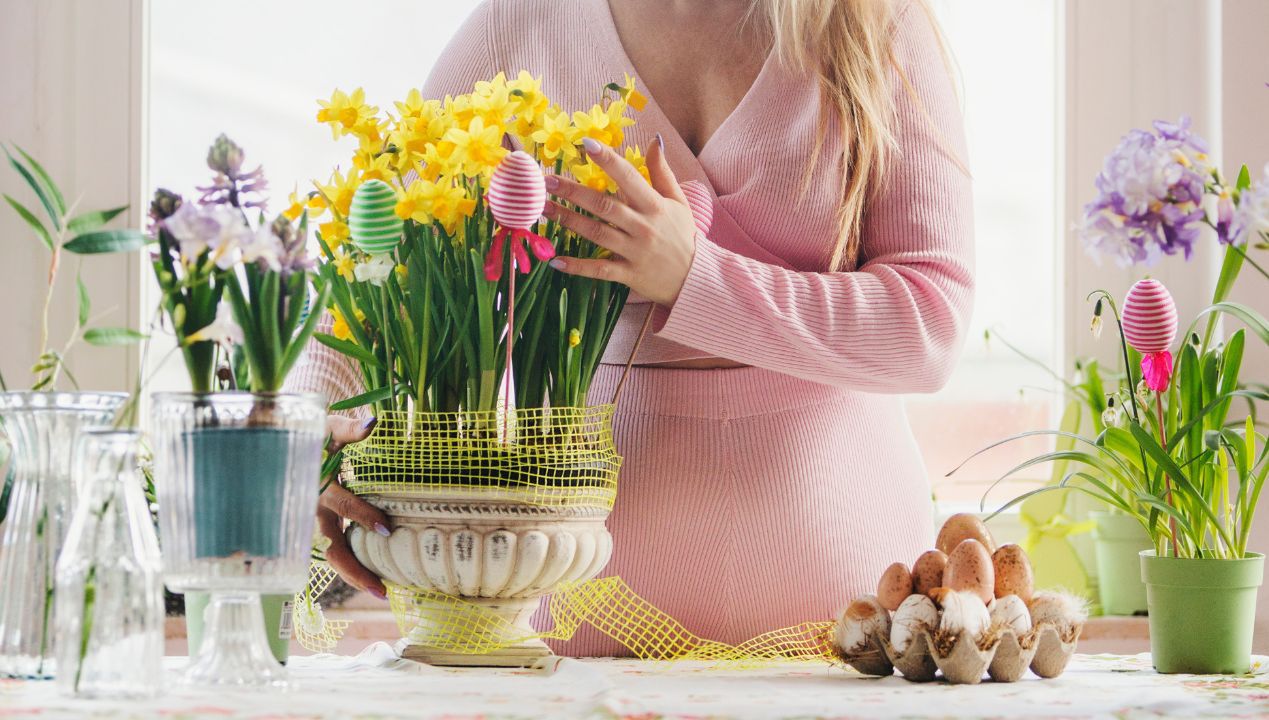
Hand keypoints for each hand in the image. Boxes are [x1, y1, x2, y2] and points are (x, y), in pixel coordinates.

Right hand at [317, 415, 389, 599]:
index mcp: (316, 485)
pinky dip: (350, 567)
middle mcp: (311, 511)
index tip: (386, 528)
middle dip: (355, 570)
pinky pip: (331, 552)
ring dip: (353, 575)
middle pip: (331, 548)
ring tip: (380, 591)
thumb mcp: (328, 428)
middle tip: (381, 590)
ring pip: (330, 556)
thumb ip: (349, 429)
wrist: (282, 446)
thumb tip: (373, 422)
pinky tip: (371, 579)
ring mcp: (311, 524)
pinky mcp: (315, 529)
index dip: (363, 516)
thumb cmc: (313, 436)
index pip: (342, 506)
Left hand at [545, 135, 697, 306]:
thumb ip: (662, 172)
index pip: (629, 177)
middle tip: (547, 181)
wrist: (696, 279)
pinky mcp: (628, 274)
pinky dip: (577, 267)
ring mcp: (634, 252)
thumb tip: (655, 140)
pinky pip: (599, 270)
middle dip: (573, 192)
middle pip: (603, 205)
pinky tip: (555, 260)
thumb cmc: (684, 236)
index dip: (608, 160)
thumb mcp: (678, 201)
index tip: (586, 144)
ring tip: (543, 210)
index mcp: (654, 205)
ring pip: (596, 234)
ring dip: (568, 221)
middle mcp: (643, 226)